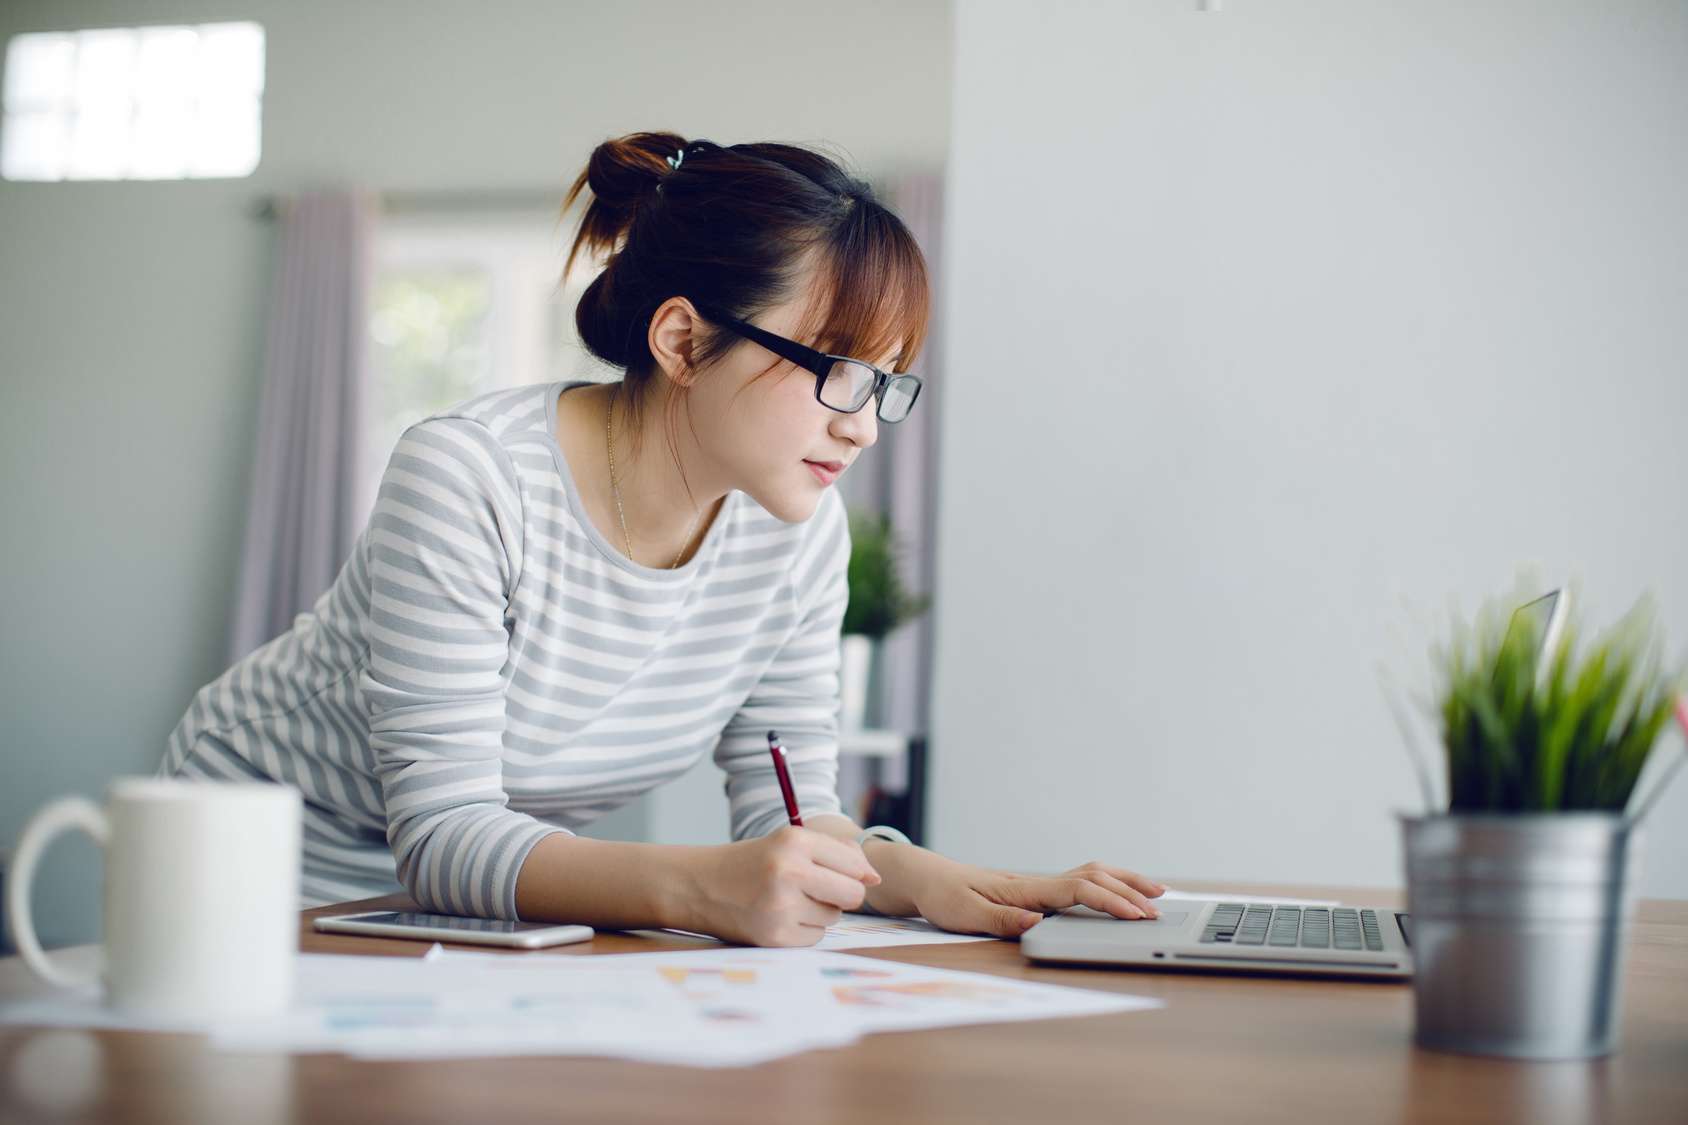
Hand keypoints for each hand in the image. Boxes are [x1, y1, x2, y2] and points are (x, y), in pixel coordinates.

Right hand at [689, 826, 881, 947]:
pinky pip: (815, 937)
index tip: (844, 873)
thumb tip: (874, 877)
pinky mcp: (775, 936)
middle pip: (853, 894)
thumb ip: (835, 853)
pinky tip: (780, 917)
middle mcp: (788, 871)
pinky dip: (804, 929)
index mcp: (794, 841)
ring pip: (834, 917)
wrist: (700, 885)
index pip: (855, 863)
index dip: (856, 872)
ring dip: (820, 912)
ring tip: (790, 900)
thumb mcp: (789, 842)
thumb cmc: (753, 862)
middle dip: (844, 894)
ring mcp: (781, 907)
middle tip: (820, 889)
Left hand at [910, 860, 1166, 938]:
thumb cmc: (944, 896)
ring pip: (1091, 872)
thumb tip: (1037, 921)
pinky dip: (1108, 882)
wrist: (927, 878)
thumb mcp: (965, 914)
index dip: (1110, 902)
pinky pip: (1082, 880)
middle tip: (1159, 910)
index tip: (1135, 916)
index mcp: (1025, 889)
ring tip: (1157, 892)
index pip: (1078, 890)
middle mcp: (1036, 882)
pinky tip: (1120, 891)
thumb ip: (1001, 919)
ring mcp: (1038, 882)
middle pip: (1094, 877)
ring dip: (1125, 880)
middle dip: (1129, 892)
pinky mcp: (1036, 889)